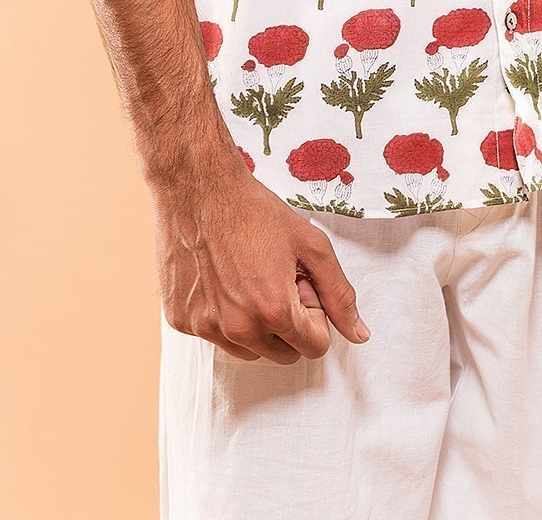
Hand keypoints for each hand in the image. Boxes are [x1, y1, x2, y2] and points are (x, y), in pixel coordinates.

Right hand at [153, 159, 371, 364]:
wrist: (199, 186)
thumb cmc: (253, 210)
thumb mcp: (309, 244)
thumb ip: (339, 293)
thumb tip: (360, 335)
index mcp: (274, 310)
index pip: (314, 347)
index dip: (313, 313)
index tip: (298, 282)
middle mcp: (238, 327)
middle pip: (283, 354)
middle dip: (287, 322)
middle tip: (274, 278)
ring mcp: (206, 327)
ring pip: (249, 351)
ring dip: (255, 324)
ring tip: (248, 277)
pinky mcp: (181, 320)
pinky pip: (216, 335)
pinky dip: (223, 315)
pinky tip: (220, 277)